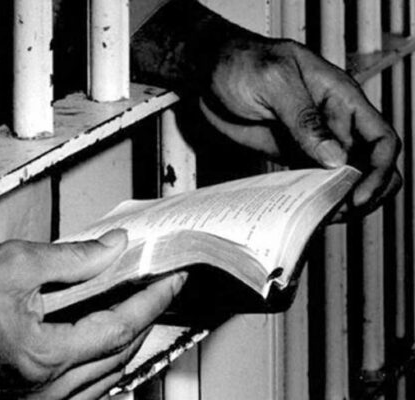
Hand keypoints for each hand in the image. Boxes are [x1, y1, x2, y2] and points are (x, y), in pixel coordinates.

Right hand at [0, 230, 185, 398]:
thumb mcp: (15, 262)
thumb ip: (74, 257)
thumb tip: (114, 247)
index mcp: (41, 356)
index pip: (119, 326)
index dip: (151, 299)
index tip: (172, 280)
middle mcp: (42, 391)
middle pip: (119, 355)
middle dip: (147, 319)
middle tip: (162, 290)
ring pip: (106, 376)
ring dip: (129, 341)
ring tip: (141, 308)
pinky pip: (85, 388)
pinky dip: (105, 361)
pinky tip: (109, 340)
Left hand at [198, 36, 400, 214]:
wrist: (209, 71)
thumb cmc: (242, 63)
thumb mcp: (275, 82)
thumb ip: (304, 119)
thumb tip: (335, 157)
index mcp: (341, 97)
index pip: (381, 139)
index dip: (379, 170)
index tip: (357, 195)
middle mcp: (333, 122)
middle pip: (368, 165)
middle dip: (361, 193)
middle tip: (336, 213)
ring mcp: (311, 140)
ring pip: (342, 178)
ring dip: (336, 200)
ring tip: (318, 217)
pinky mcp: (290, 153)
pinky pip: (311, 180)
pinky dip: (311, 198)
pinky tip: (301, 212)